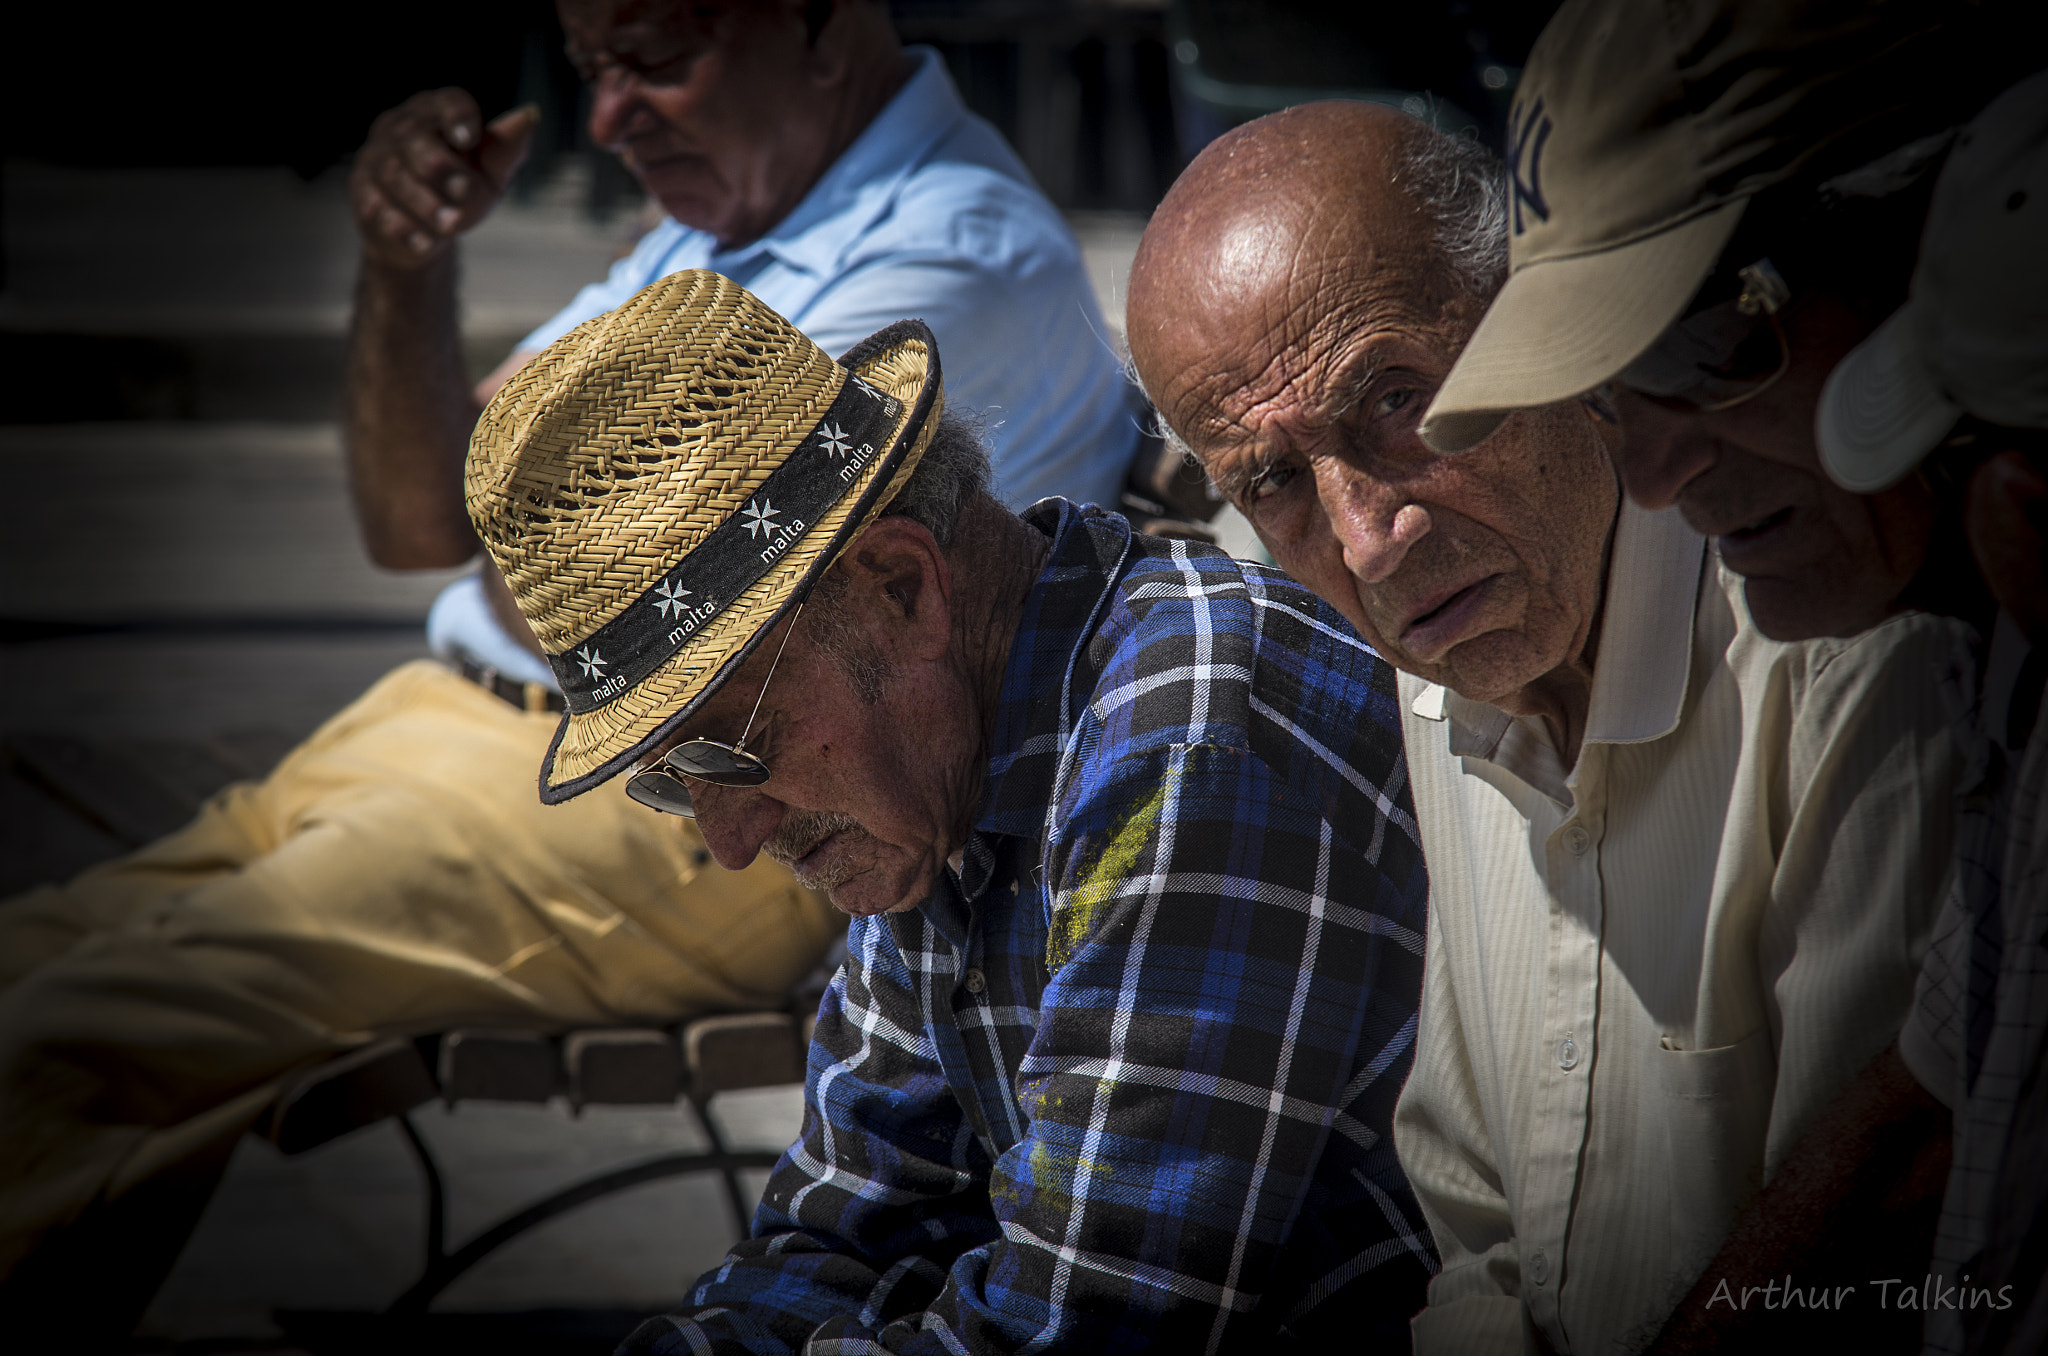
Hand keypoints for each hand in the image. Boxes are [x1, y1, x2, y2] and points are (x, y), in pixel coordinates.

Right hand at [350, 90, 538, 268]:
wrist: (427, 232)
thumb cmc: (461, 190)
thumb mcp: (490, 173)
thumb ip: (506, 148)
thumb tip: (530, 115)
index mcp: (435, 113)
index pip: (446, 101)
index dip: (457, 115)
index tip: (469, 138)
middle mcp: (399, 128)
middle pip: (411, 136)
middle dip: (439, 165)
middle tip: (465, 191)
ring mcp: (375, 159)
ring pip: (394, 174)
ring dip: (425, 201)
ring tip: (451, 225)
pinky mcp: (362, 192)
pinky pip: (376, 206)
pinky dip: (403, 227)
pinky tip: (425, 243)